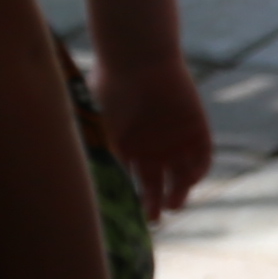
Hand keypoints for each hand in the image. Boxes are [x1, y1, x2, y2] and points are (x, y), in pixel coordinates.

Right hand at [89, 53, 212, 214]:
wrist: (137, 58)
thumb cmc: (110, 90)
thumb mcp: (94, 125)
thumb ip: (92, 154)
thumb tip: (75, 188)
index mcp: (127, 148)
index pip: (132, 183)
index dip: (132, 202)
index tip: (128, 219)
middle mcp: (152, 147)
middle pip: (156, 184)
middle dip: (155, 204)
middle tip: (152, 219)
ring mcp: (176, 139)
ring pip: (181, 175)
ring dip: (179, 192)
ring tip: (172, 205)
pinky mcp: (197, 128)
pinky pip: (202, 156)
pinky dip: (198, 170)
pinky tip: (189, 179)